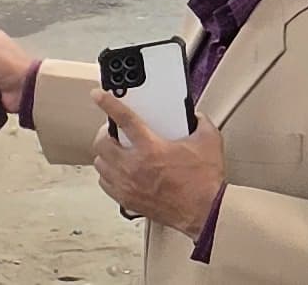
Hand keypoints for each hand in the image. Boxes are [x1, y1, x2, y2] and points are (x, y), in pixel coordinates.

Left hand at [92, 91, 227, 237]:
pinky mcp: (126, 200)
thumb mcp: (209, 140)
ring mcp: (127, 184)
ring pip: (100, 164)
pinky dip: (108, 174)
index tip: (98, 96)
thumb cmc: (204, 181)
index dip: (108, 103)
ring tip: (116, 150)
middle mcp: (134, 166)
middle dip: (105, 132)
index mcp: (151, 148)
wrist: (203, 210)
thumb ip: (199, 122)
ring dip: (105, 154)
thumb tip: (194, 116)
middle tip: (114, 130)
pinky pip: (104, 183)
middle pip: (102, 143)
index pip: (124, 119)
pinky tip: (118, 171)